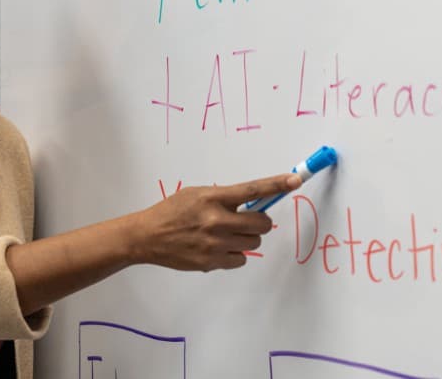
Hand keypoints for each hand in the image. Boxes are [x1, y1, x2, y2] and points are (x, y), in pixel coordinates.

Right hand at [130, 173, 301, 270]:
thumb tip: (253, 202)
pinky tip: (218, 248)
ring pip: (253, 243)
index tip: (294, 180)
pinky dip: (234, 255)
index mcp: (212, 198)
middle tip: (249, 221)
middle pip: (261, 223)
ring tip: (227, 235)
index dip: (276, 185)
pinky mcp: (211, 262)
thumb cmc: (172, 212)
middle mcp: (216, 220)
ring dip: (246, 239)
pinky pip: (240, 260)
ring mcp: (214, 243)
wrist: (147, 236)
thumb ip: (224, 197)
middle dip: (260, 222)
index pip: (252, 190)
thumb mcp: (196, 195)